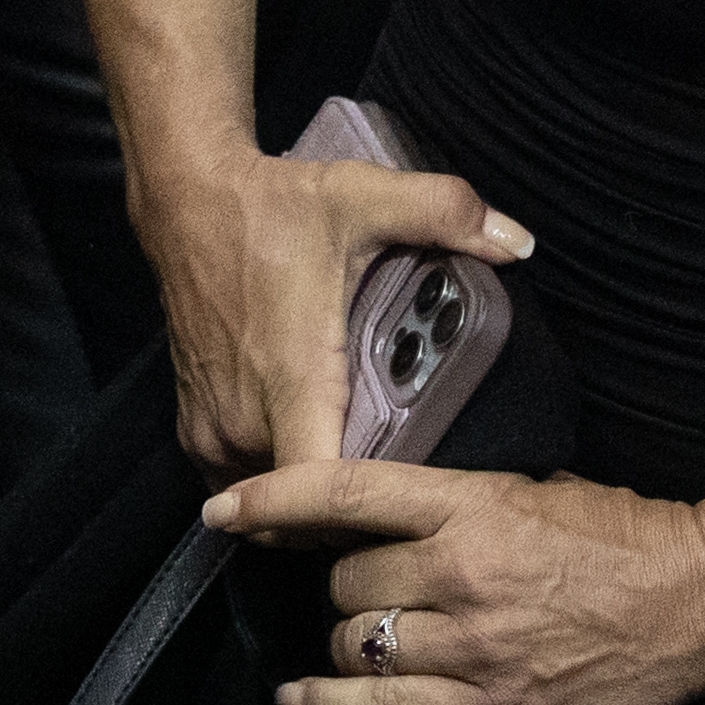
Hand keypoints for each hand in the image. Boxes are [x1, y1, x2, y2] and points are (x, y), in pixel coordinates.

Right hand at [140, 148, 534, 473]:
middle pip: (306, 509)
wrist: (187, 203)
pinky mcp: (193, 427)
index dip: (371, 504)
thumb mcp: (368, 196)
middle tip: (411, 486)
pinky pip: (239, 482)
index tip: (415, 497)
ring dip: (314, 504)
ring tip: (369, 474)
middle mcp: (245, 419)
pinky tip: (316, 454)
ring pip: (271, 504)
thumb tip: (517, 241)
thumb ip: (447, 214)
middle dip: (357, 509)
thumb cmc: (272, 207)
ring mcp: (211, 429)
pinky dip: (274, 484)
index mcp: (294, 380)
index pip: (324, 485)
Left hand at [210, 458, 704, 704]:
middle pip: (343, 582)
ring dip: (352, 639)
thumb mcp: (538, 489)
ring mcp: (472, 648)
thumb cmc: (627, 537)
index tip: (225, 509)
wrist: (699, 602)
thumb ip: (458, 502)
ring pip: (354, 643)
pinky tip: (308, 694)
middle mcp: (463, 575)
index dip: (274, 499)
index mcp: (477, 507)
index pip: (348, 495)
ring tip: (376, 634)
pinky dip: (329, 703)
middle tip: (373, 582)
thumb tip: (380, 512)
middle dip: (344, 581)